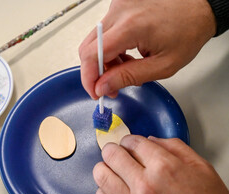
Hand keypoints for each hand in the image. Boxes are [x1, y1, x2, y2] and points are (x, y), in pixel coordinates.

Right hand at [79, 0, 215, 98]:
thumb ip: (128, 77)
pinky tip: (125, 54)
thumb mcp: (162, 65)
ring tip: (123, 69)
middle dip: (95, 72)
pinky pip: (104, 32)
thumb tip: (102, 86)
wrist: (199, 8)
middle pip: (88, 47)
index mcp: (131, 26)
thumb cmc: (188, 32)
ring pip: (94, 41)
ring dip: (103, 60)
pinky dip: (110, 48)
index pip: (92, 54)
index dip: (88, 77)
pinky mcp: (119, 6)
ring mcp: (118, 6)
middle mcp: (120, 11)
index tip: (94, 92)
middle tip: (108, 86)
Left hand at [93, 135, 228, 193]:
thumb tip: (150, 140)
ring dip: (105, 169)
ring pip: (102, 177)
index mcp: (164, 167)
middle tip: (116, 153)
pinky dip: (103, 193)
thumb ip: (174, 147)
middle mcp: (146, 185)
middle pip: (112, 155)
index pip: (132, 142)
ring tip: (112, 170)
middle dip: (113, 150)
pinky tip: (112, 191)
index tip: (129, 144)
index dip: (129, 140)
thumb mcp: (201, 167)